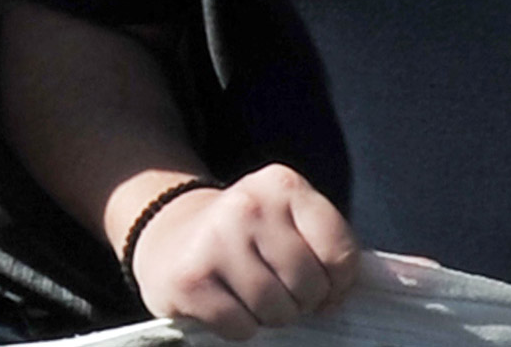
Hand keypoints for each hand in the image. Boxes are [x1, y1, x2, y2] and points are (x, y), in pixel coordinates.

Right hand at [126, 165, 357, 334]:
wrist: (170, 237)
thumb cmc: (247, 238)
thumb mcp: (287, 221)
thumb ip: (322, 248)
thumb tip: (336, 300)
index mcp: (282, 184)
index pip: (340, 252)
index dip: (338, 282)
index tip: (321, 284)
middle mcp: (248, 204)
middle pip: (309, 284)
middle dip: (302, 301)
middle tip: (282, 291)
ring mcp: (215, 239)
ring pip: (276, 309)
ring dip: (271, 316)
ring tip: (254, 298)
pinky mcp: (190, 279)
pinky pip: (242, 327)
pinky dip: (240, 327)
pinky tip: (226, 303)